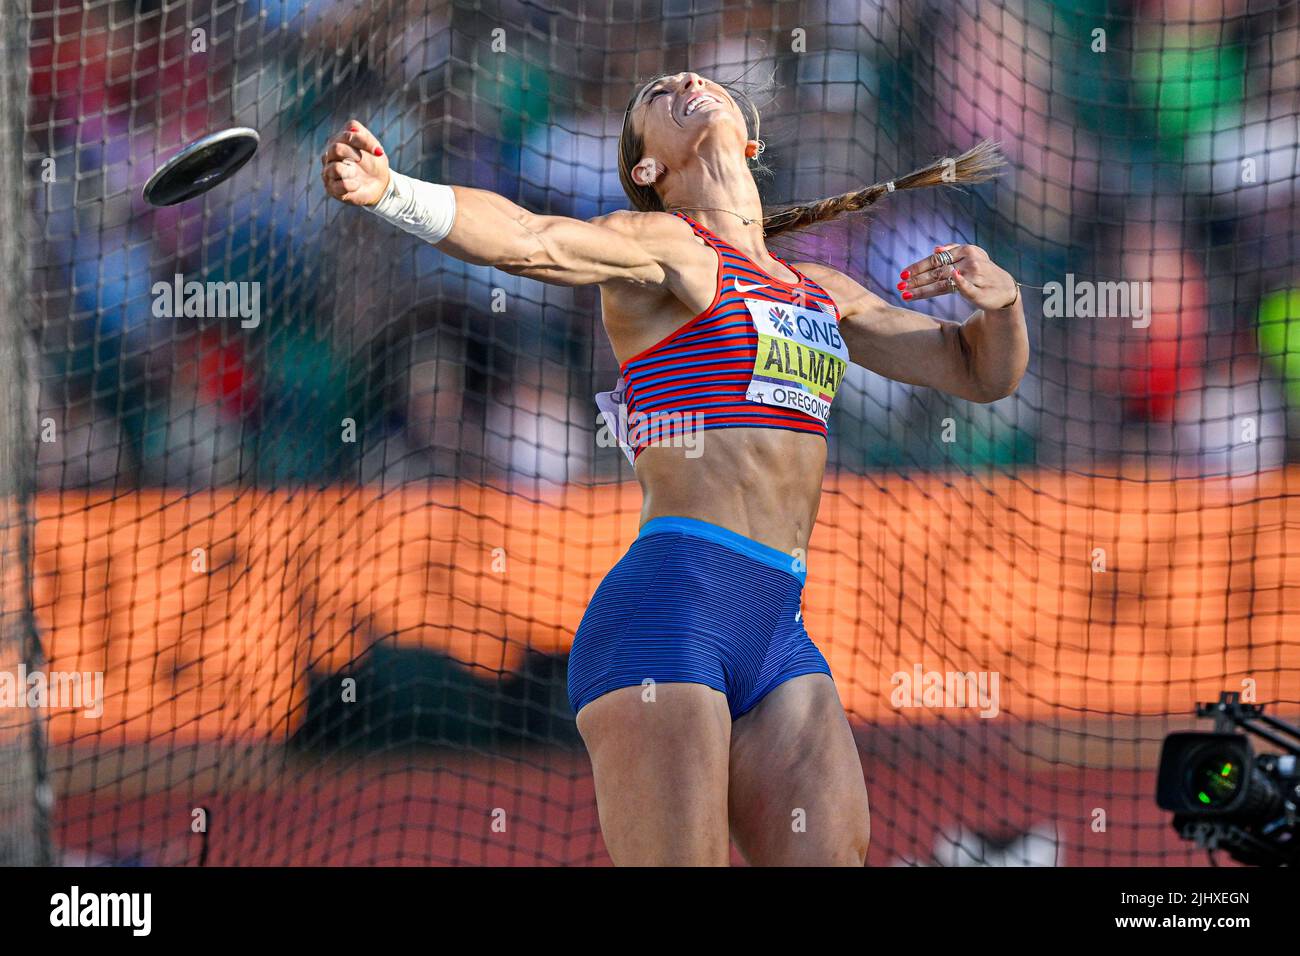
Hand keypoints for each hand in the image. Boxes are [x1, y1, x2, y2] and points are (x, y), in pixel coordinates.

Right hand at [320, 120, 390, 206]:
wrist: (379, 186)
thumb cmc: (374, 164)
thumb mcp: (374, 149)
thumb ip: (364, 137)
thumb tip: (353, 131)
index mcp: (339, 141)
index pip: (347, 135)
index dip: (363, 142)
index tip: (379, 152)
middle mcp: (330, 155)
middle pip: (336, 149)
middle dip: (354, 154)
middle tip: (361, 160)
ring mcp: (329, 172)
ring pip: (335, 168)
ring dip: (352, 172)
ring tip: (357, 174)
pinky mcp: (331, 188)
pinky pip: (340, 185)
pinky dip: (353, 185)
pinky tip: (357, 185)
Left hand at [898, 244, 1018, 310]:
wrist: (1005, 288)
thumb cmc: (983, 272)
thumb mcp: (971, 256)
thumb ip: (952, 250)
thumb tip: (935, 248)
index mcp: (965, 251)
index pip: (935, 259)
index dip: (918, 267)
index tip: (903, 274)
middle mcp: (968, 261)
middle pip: (936, 271)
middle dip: (916, 279)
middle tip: (899, 285)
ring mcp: (974, 276)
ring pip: (943, 283)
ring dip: (922, 289)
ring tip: (906, 294)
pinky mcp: (979, 290)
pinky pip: (964, 288)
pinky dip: (957, 283)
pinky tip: (946, 283)